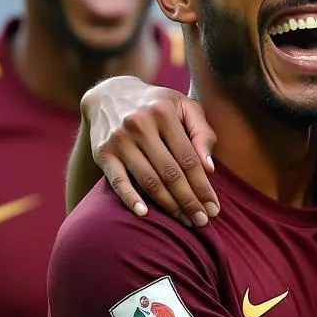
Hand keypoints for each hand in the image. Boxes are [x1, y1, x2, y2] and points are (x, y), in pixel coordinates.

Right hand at [82, 76, 218, 225]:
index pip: (189, 158)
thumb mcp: (184, 106)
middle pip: (171, 173)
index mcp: (164, 113)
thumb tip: (210, 168)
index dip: (203, 186)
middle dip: (189, 200)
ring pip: (149, 180)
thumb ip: (202, 132)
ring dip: (169, 205)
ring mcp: (120, 140)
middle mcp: (140, 125)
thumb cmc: (156, 105)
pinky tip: (145, 214)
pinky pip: (118, 181)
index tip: (214, 208)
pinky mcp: (102, 152)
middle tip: (202, 221)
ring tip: (184, 220)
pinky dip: (131, 199)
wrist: (108, 95)